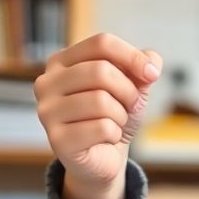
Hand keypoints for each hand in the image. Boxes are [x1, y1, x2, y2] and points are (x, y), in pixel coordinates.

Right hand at [34, 33, 161, 198]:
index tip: (152, 74)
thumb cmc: (114, 114)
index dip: (132, 56)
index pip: (101, 43)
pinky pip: (102, 128)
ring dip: (121, 115)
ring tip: (114, 122)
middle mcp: (46, 83)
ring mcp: (47, 111)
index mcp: (61, 61)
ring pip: (101, 101)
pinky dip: (114, 134)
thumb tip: (151, 63)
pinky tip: (104, 139)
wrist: (104, 155)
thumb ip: (144, 65)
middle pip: (101, 71)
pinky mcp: (56, 139)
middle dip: (127, 91)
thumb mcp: (133, 84)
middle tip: (129, 106)